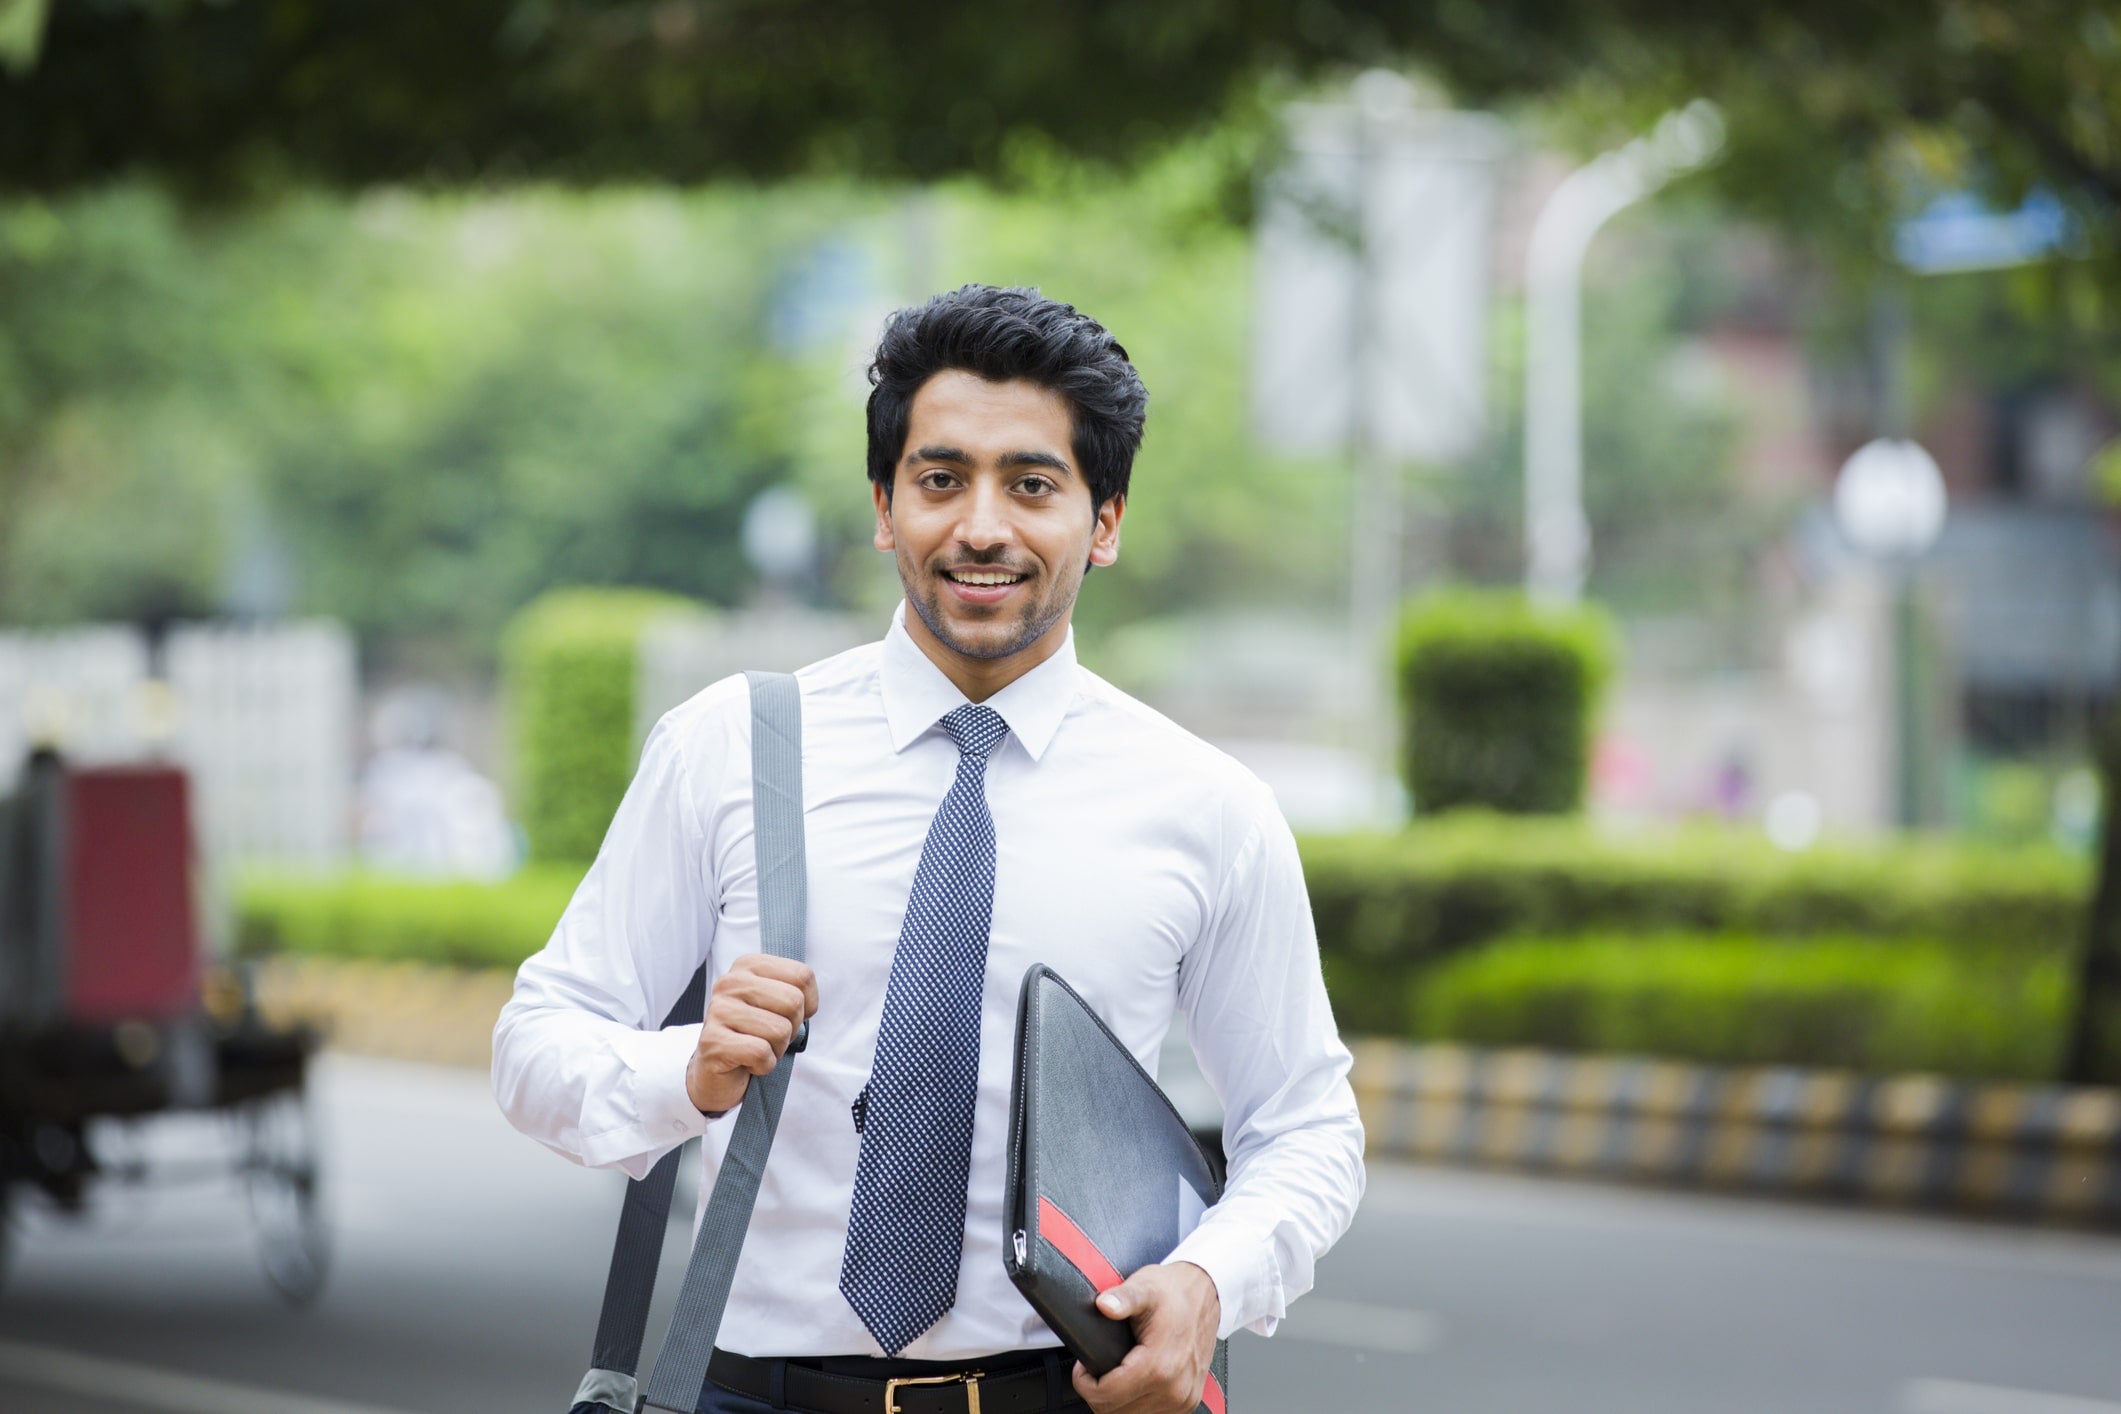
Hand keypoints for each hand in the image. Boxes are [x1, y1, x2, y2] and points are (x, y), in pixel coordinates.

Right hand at [684, 954, 817, 1113]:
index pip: (803, 976)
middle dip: (791, 1028)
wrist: (717, 1072)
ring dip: (776, 1049)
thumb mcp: (777, 1004)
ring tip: (757, 1049)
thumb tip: (808, 1005)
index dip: (808, 1004)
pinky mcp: (712, 1041)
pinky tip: (747, 1063)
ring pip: (780, 1030)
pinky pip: (761, 1052)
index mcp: (748, 965)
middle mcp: (730, 982)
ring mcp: (718, 1010)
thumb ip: (796, 992)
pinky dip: (763, 1065)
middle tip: (770, 1037)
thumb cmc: (755, 1035)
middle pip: (793, 1001)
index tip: (786, 1016)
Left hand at [1071, 1261, 1219, 1413]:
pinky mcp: (1187, 1402)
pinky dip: (1134, 1403)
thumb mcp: (1146, 1288)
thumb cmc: (1176, 1292)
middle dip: (1098, 1392)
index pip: (1106, 1396)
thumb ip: (1123, 1298)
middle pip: (1115, 1411)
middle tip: (1096, 1368)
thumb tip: (1105, 1305)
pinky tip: (1131, 1382)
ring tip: (1114, 1373)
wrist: (1206, 1295)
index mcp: (1160, 1365)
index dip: (1085, 1383)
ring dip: (1116, 1400)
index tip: (1083, 1367)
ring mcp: (1182, 1399)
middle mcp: (1174, 1388)